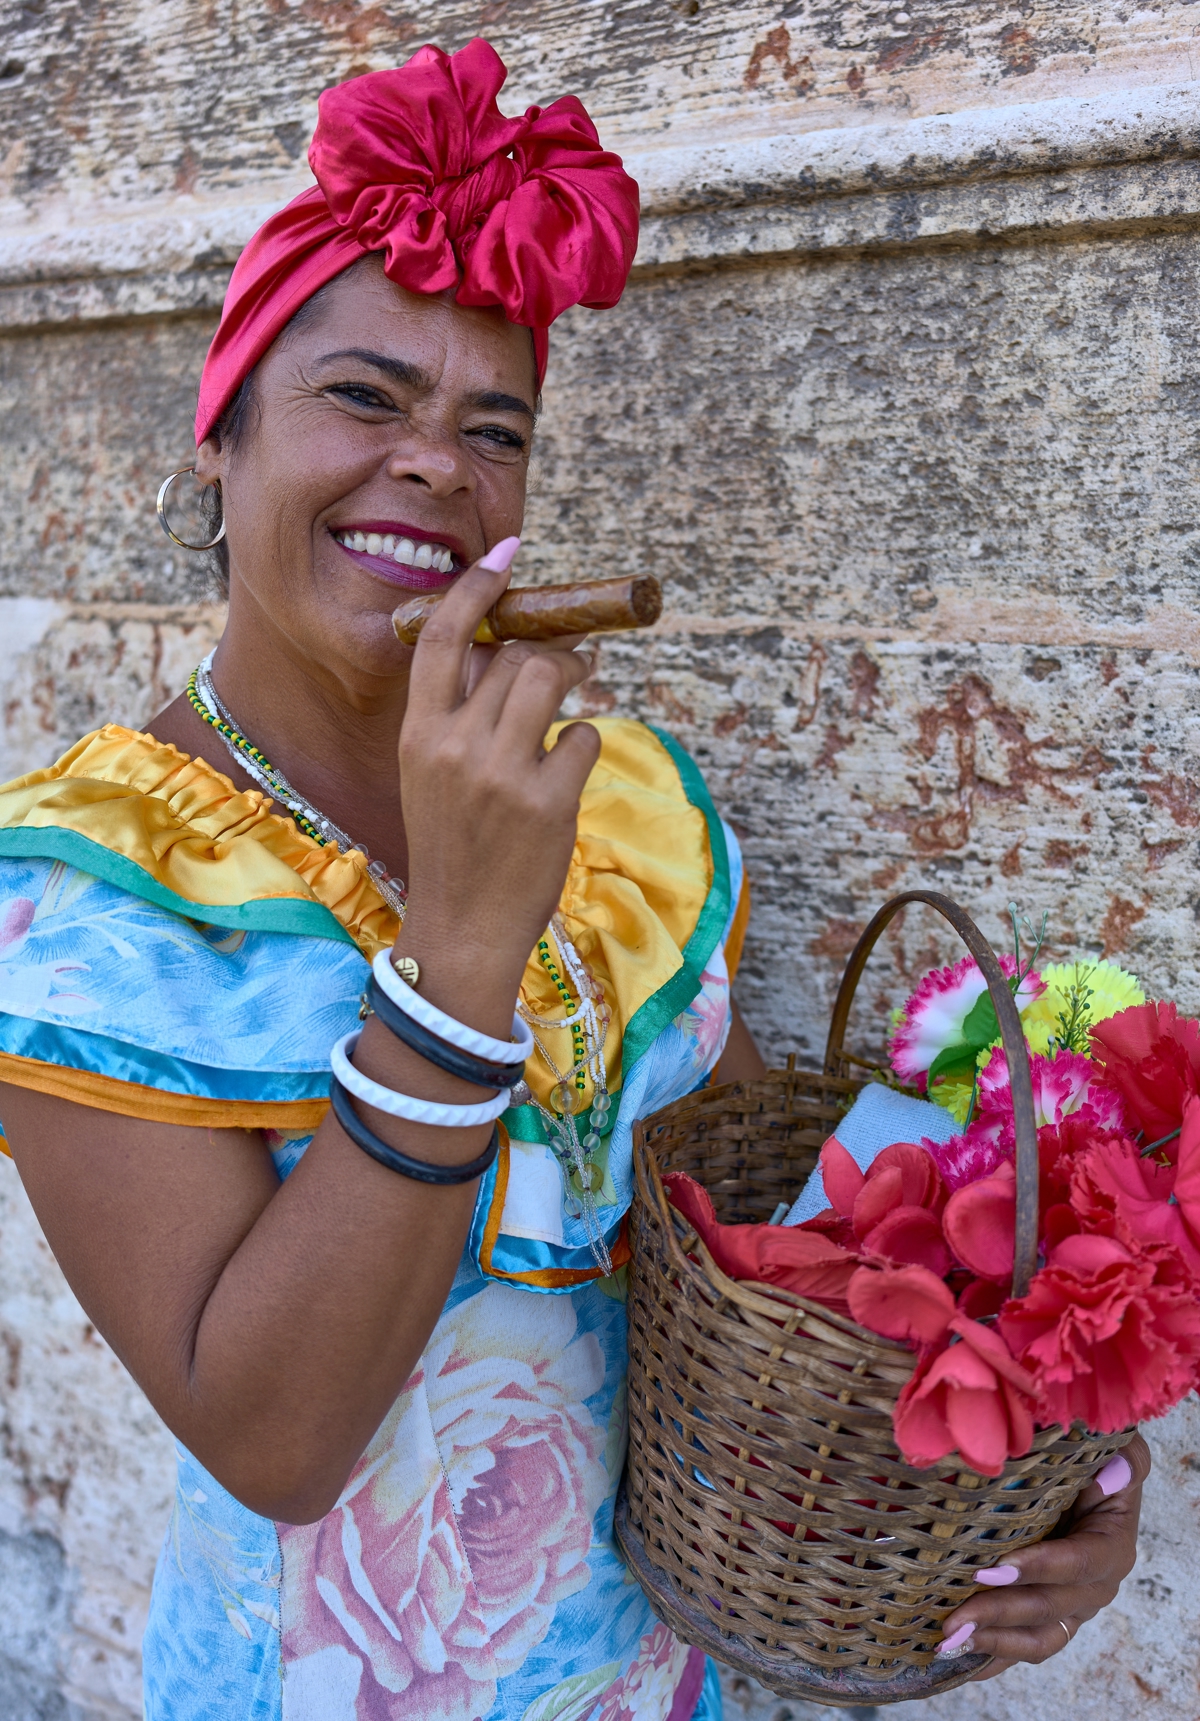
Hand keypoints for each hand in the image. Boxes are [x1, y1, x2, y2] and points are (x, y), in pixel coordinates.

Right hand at [397, 537, 600, 1017]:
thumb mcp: (433, 774)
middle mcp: (457, 746)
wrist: (461, 926)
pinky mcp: (549, 802)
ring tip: (576, 694)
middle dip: (550, 648)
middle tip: (573, 651)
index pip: (444, 638)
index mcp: (420, 734)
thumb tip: (506, 651)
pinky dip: (581, 745)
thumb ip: (459, 716)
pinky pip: (583, 736)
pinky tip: (566, 771)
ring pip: (551, 683)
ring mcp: (503, 774)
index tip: (507, 554)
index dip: (478, 588)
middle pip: (515, 655)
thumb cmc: (452, 844)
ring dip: (572, 682)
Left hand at [935, 1433, 1150, 1676]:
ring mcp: (1070, 1607)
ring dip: (993, 1642)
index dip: (1041, 1568)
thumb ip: (1124, 1459)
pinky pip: (1023, 1646)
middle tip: (957, 1616)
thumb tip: (1113, 1475)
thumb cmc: (1092, 1459)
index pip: (1079, 1563)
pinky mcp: (1047, 1617)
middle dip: (1002, 1613)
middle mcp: (1094, 1586)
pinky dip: (992, 1657)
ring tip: (950, 1640)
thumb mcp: (1115, 1448)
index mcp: (1111, 1545)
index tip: (997, 1568)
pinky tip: (956, 1663)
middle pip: (1050, 1607)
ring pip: (1038, 1637)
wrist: (1082, 1478)